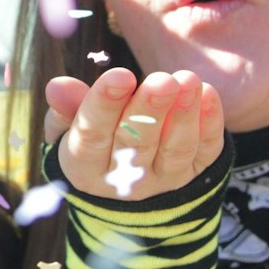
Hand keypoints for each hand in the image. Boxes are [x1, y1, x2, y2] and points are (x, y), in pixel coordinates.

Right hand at [44, 68, 223, 201]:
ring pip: (175, 150)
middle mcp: (125, 182)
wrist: (128, 192)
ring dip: (184, 115)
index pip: (92, 137)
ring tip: (188, 79)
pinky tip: (208, 94)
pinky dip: (210, 124)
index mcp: (85, 169)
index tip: (120, 76)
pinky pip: (205, 152)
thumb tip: (58, 86)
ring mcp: (164, 182)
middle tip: (162, 80)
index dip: (104, 106)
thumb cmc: (94, 146)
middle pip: (137, 145)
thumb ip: (68, 108)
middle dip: (150, 111)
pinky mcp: (196, 177)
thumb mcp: (70, 131)